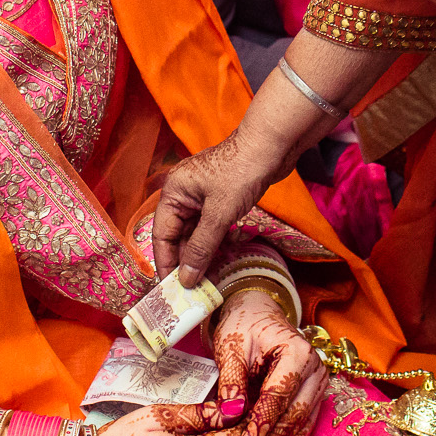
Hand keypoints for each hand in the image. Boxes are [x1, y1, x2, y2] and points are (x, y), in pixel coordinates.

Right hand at [152, 133, 282, 287]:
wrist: (273, 145)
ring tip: (208, 281)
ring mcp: (204, 196)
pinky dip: (216, 243)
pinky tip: (221, 260)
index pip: (162, 234)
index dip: (165, 262)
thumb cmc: (241, 171)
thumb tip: (186, 279)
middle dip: (186, 262)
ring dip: (202, 255)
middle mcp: (185, 194)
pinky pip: (213, 227)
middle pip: (179, 235)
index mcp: (174, 192)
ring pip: (197, 233)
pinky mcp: (222, 199)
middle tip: (192, 290)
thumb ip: (201, 247)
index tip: (170, 288)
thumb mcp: (218, 214)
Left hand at [212, 288, 326, 435]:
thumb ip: (232, 381)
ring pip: (300, 428)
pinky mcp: (314, 398)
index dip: (260, 424)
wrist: (259, 317)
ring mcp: (318, 385)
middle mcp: (316, 370)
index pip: (279, 396)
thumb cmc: (244, 327)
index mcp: (298, 352)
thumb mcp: (230, 347)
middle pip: (294, 417)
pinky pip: (301, 428)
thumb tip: (231, 414)